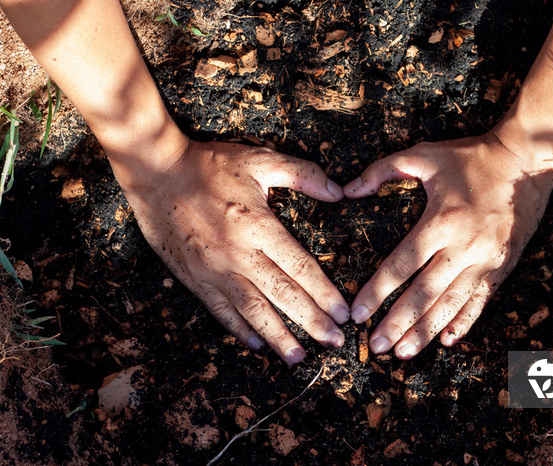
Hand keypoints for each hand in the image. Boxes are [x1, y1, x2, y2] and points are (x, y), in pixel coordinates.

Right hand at [120, 140, 349, 365]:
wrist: (155, 172)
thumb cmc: (210, 164)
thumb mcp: (260, 160)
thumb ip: (302, 175)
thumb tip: (339, 192)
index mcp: (258, 225)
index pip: (300, 268)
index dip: (325, 293)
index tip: (344, 313)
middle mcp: (238, 253)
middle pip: (282, 295)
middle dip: (311, 322)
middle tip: (334, 343)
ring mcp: (213, 269)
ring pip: (252, 311)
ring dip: (278, 336)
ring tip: (299, 358)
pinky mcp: (193, 277)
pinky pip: (220, 310)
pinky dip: (239, 329)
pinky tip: (257, 344)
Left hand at [344, 132, 552, 358]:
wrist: (526, 161)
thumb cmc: (470, 157)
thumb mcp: (424, 154)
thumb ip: (382, 170)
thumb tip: (347, 190)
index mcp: (441, 220)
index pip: (402, 264)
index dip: (378, 291)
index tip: (358, 313)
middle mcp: (463, 246)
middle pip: (425, 293)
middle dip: (398, 323)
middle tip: (375, 346)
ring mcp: (486, 260)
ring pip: (451, 304)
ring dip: (426, 331)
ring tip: (402, 353)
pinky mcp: (501, 266)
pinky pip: (480, 300)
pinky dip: (463, 322)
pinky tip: (447, 340)